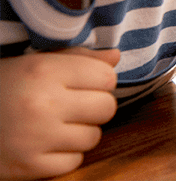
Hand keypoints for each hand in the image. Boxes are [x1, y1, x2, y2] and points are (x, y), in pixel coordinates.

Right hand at [0, 47, 119, 179]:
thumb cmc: (1, 88)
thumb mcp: (32, 64)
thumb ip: (75, 59)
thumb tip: (115, 58)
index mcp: (43, 71)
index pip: (106, 77)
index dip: (98, 81)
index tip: (80, 85)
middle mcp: (43, 103)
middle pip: (106, 107)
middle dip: (93, 107)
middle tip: (70, 107)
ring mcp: (36, 138)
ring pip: (93, 137)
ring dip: (79, 132)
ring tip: (54, 125)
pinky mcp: (29, 166)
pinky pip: (74, 161)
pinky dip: (63, 155)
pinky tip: (43, 145)